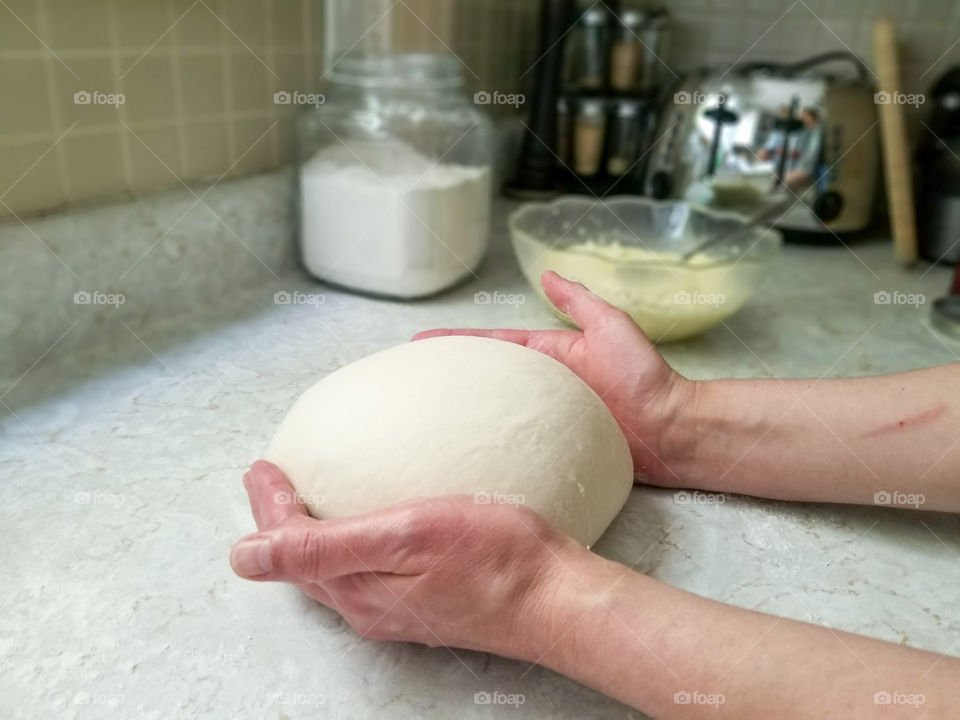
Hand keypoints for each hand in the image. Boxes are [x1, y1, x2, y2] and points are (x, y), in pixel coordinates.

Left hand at [230, 460, 590, 656]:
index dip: (268, 506)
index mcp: (355, 589)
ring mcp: (397, 607)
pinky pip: (366, 571)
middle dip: (280, 523)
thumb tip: (246, 557)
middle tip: (272, 484)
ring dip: (310, 534)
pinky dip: (347, 543)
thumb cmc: (491, 557)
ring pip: (334, 569)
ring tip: (306, 502)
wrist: (554, 596)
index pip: (289, 545)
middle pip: (305, 561)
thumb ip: (321, 548)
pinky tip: (366, 527)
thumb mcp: (401, 538)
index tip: (260, 468)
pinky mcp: (425, 600)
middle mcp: (369, 605)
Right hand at [414, 271, 694, 483]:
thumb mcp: (610, 326)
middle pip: (488, 380)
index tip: (421, 344)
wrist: (672, 430)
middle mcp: (544, 387)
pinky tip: (463, 452)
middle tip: (409, 382)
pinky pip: (515, 446)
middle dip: (449, 378)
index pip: (495, 345)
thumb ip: (578, 302)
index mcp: (552, 356)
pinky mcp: (553, 449)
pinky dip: (490, 446)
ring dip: (462, 414)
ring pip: (496, 415)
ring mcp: (546, 419)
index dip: (459, 343)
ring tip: (421, 417)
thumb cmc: (645, 377)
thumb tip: (548, 273)